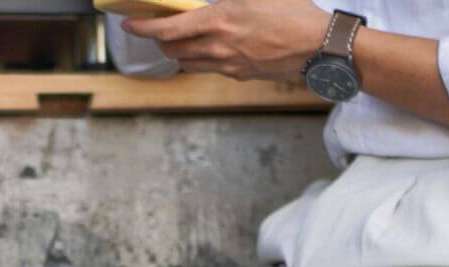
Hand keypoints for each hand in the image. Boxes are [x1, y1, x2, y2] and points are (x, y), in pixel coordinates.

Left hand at [121, 0, 330, 81]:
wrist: (318, 47)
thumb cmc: (293, 12)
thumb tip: (212, 1)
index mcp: (220, 20)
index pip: (169, 29)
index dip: (145, 27)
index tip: (130, 23)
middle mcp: (219, 48)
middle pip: (173, 51)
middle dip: (159, 40)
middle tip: (157, 27)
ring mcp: (229, 66)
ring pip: (188, 63)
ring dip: (178, 51)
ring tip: (179, 38)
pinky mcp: (240, 76)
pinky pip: (210, 69)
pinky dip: (200, 57)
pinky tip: (209, 46)